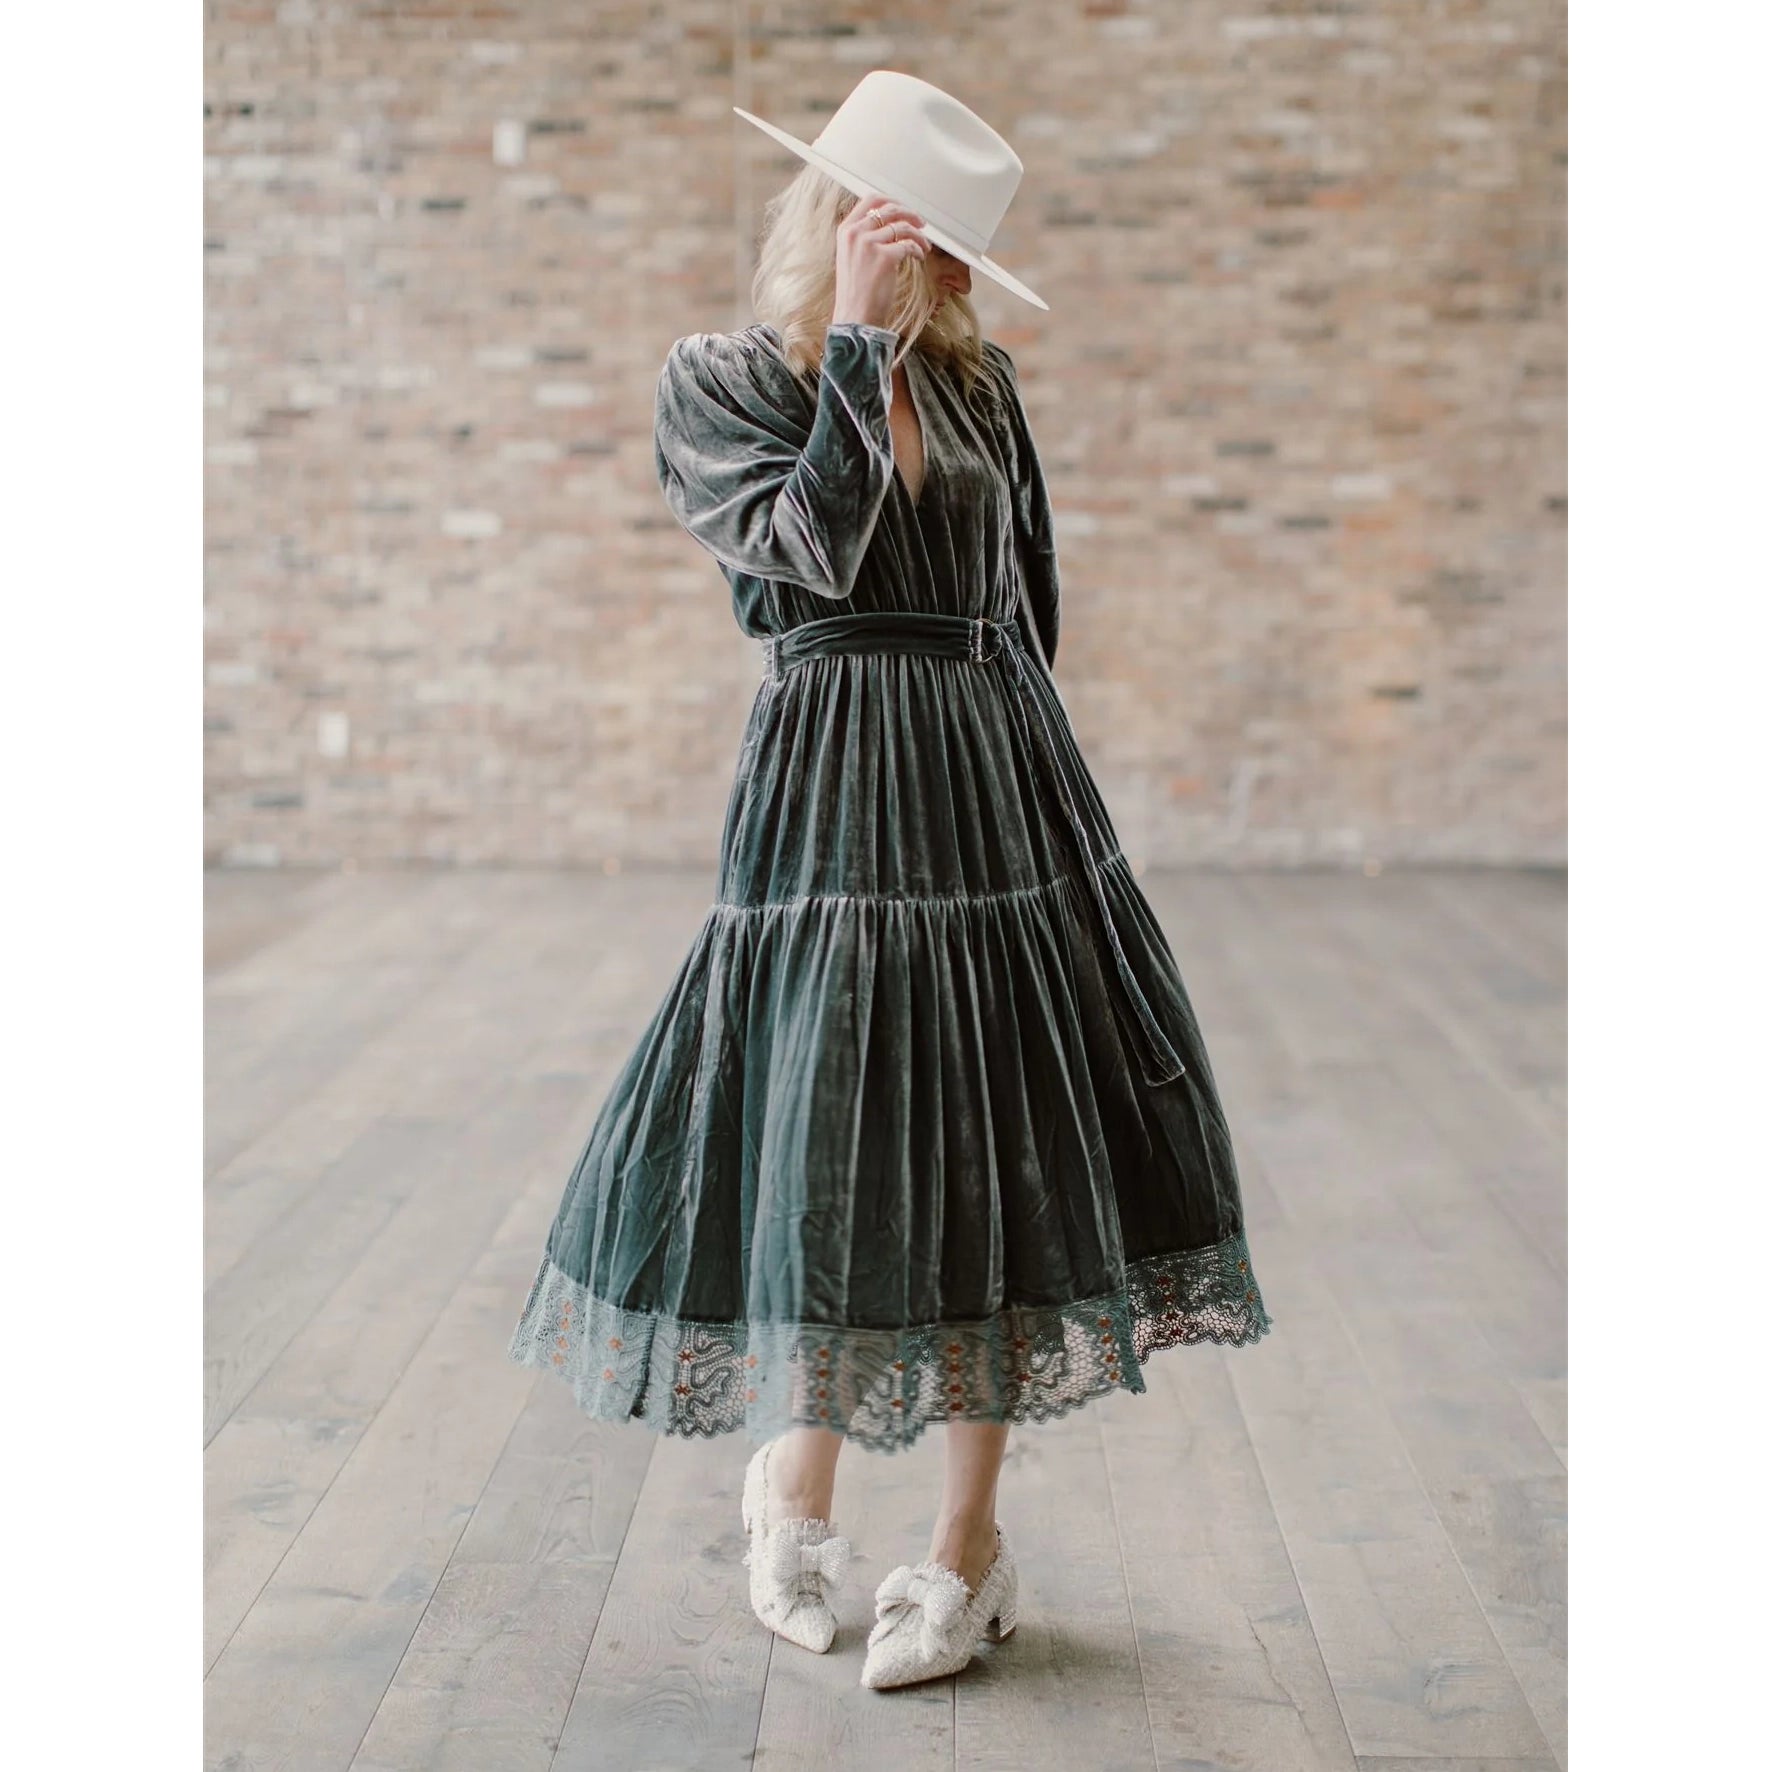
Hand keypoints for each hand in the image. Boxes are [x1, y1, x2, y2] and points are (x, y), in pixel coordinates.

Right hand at [830, 194, 929, 332]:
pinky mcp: (884, 257)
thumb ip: (864, 236)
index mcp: (846, 230)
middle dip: (910, 214)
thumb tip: (889, 224)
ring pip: (903, 226)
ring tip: (924, 245)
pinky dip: (918, 249)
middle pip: (890, 209)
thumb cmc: (856, 292)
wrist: (855, 316)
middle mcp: (856, 233)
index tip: (903, 208)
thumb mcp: (852, 256)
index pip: (871, 200)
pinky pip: (909, 244)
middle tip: (921, 223)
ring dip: (919, 235)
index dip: (892, 201)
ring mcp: (869, 244)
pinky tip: (919, 256)